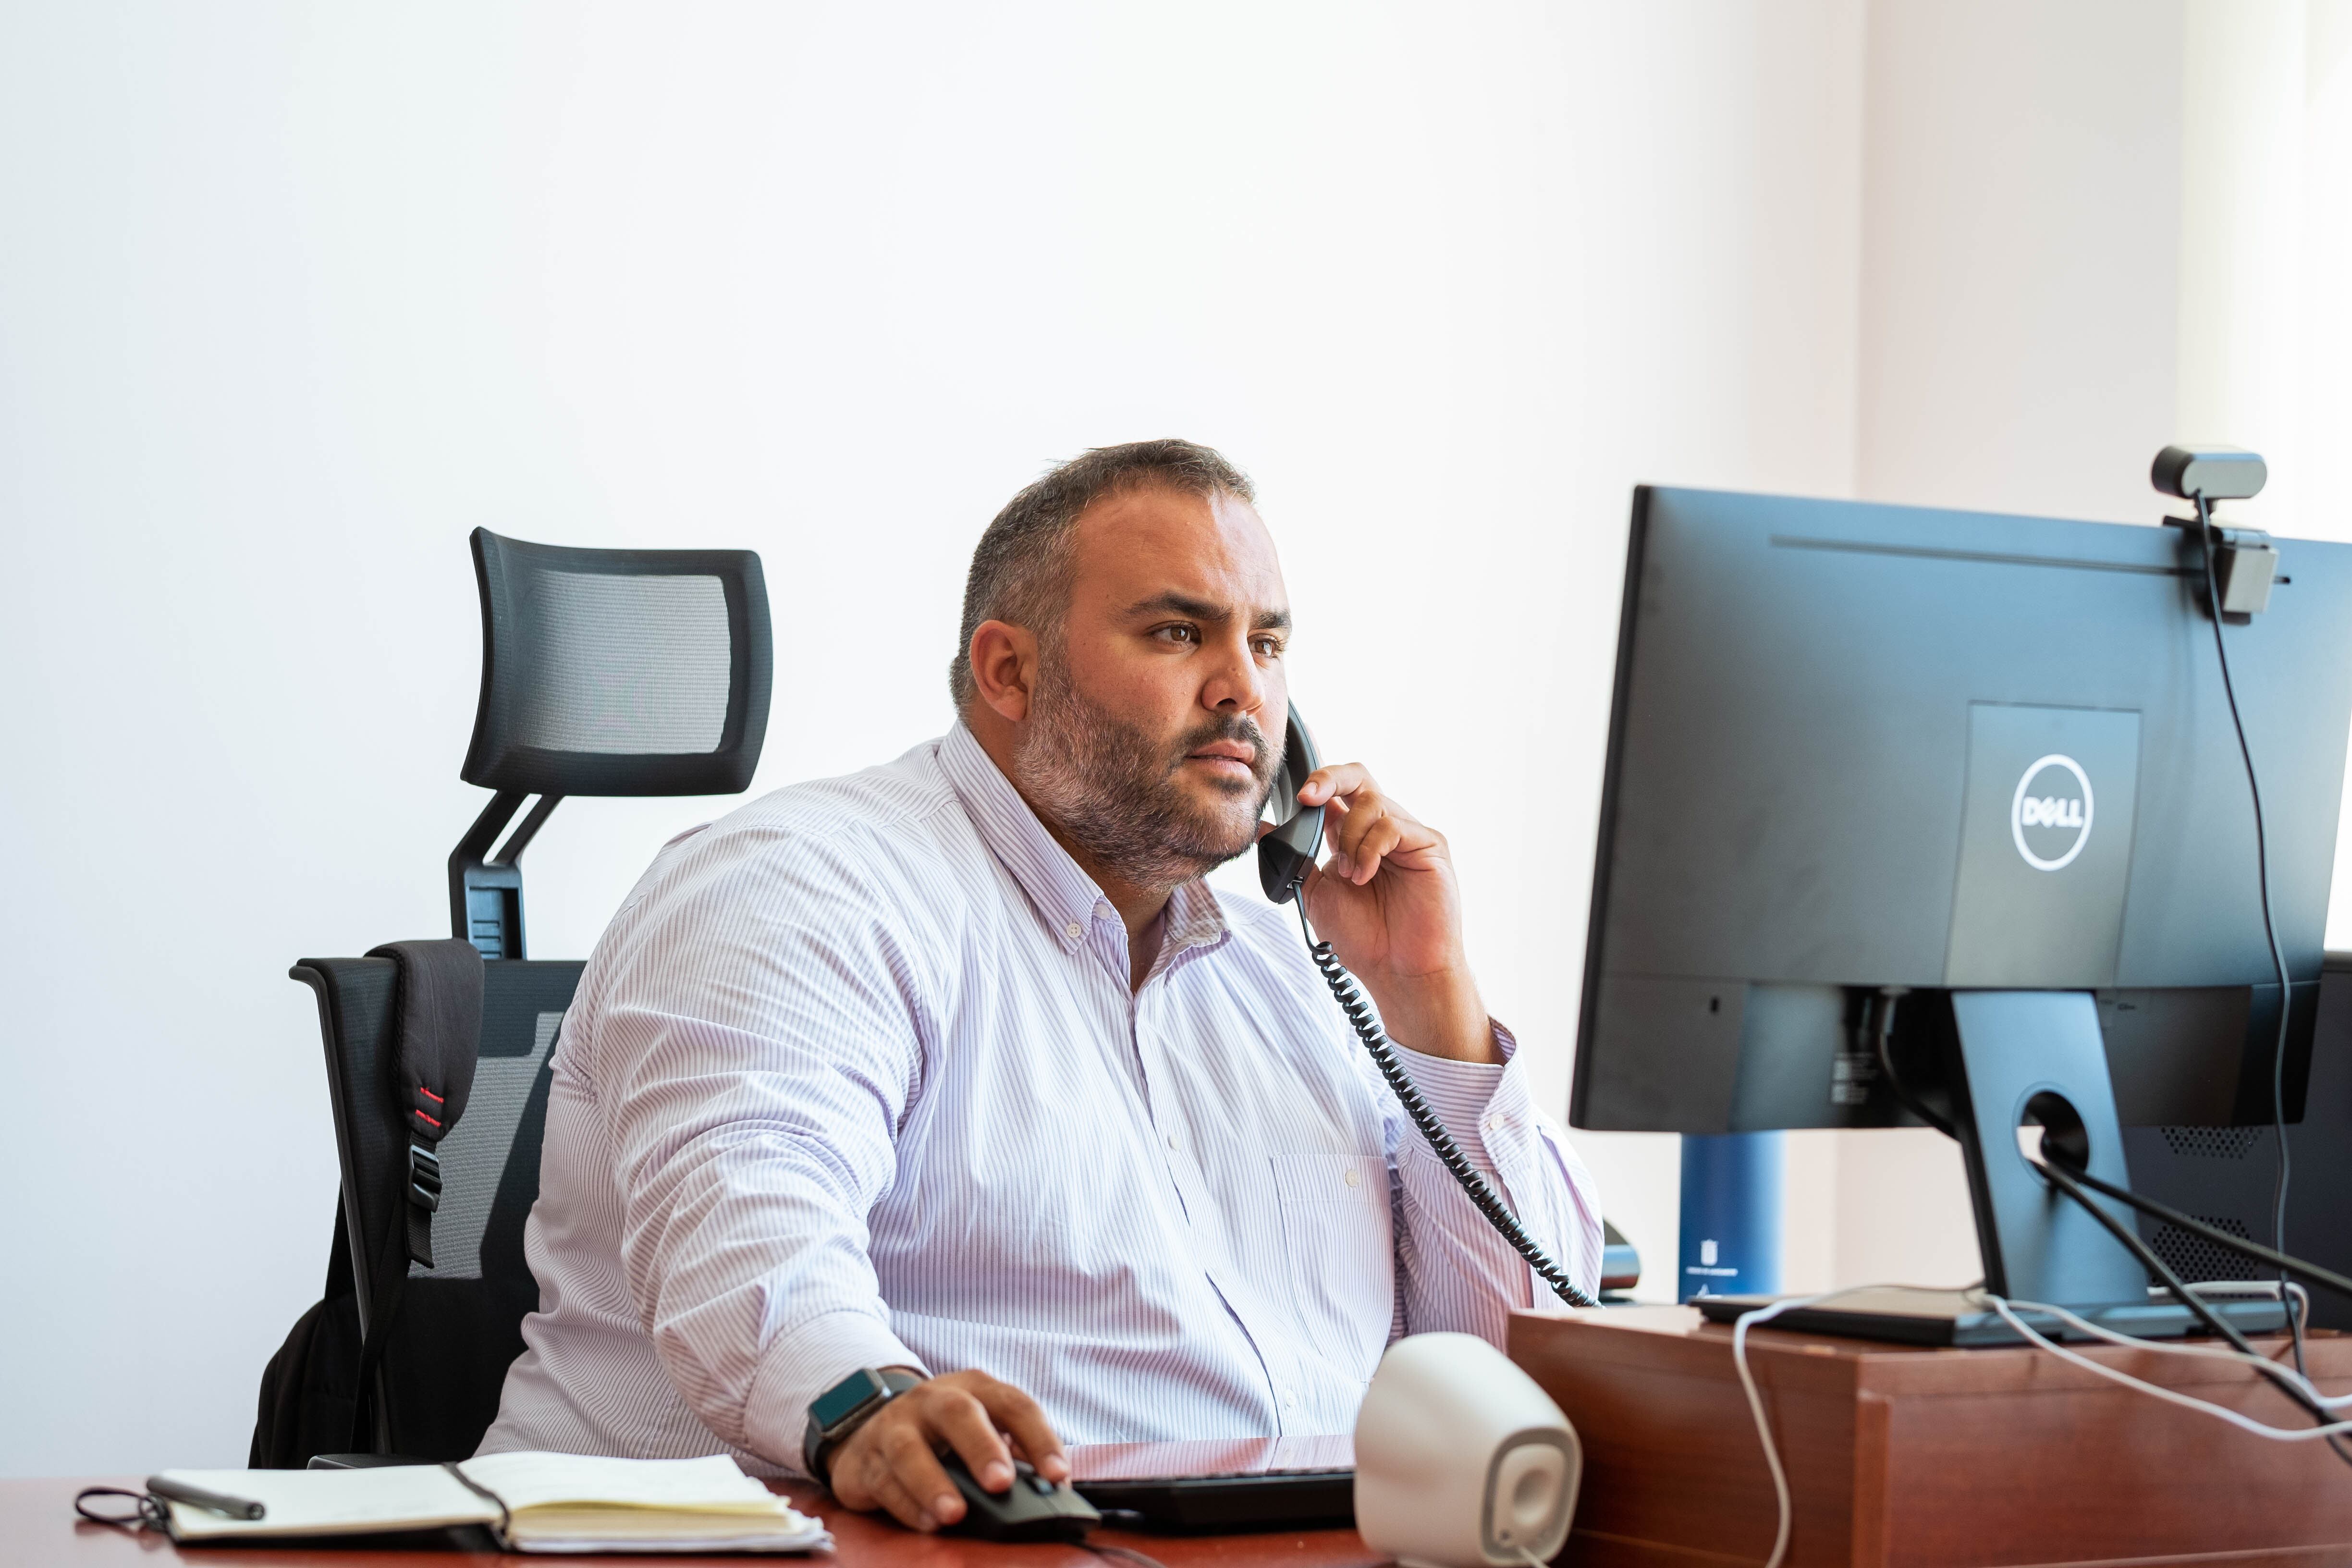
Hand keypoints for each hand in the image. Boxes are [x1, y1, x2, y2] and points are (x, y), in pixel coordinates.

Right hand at [824, 1369, 1068, 1531]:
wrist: (872, 1428)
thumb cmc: (942, 1435)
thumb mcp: (981, 1429)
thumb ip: (1014, 1453)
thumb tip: (1051, 1486)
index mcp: (974, 1389)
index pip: (1014, 1405)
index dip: (1039, 1438)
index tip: (1057, 1475)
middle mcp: (933, 1400)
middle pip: (958, 1413)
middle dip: (981, 1447)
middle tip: (1001, 1482)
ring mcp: (895, 1426)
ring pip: (910, 1448)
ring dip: (933, 1482)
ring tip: (953, 1513)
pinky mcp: (866, 1458)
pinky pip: (884, 1481)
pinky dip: (906, 1505)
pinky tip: (927, 1522)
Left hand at [1296, 763, 1497, 1063]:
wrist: (1397, 971)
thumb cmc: (1364, 939)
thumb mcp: (1318, 894)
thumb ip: (1296, 858)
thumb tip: (1263, 828)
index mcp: (1353, 837)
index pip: (1337, 791)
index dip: (1317, 784)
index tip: (1299, 798)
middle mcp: (1381, 829)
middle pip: (1358, 777)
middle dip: (1330, 779)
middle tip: (1310, 798)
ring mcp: (1408, 835)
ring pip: (1373, 802)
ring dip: (1351, 838)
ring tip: (1351, 876)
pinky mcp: (1430, 845)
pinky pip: (1394, 826)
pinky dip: (1371, 848)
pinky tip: (1365, 875)